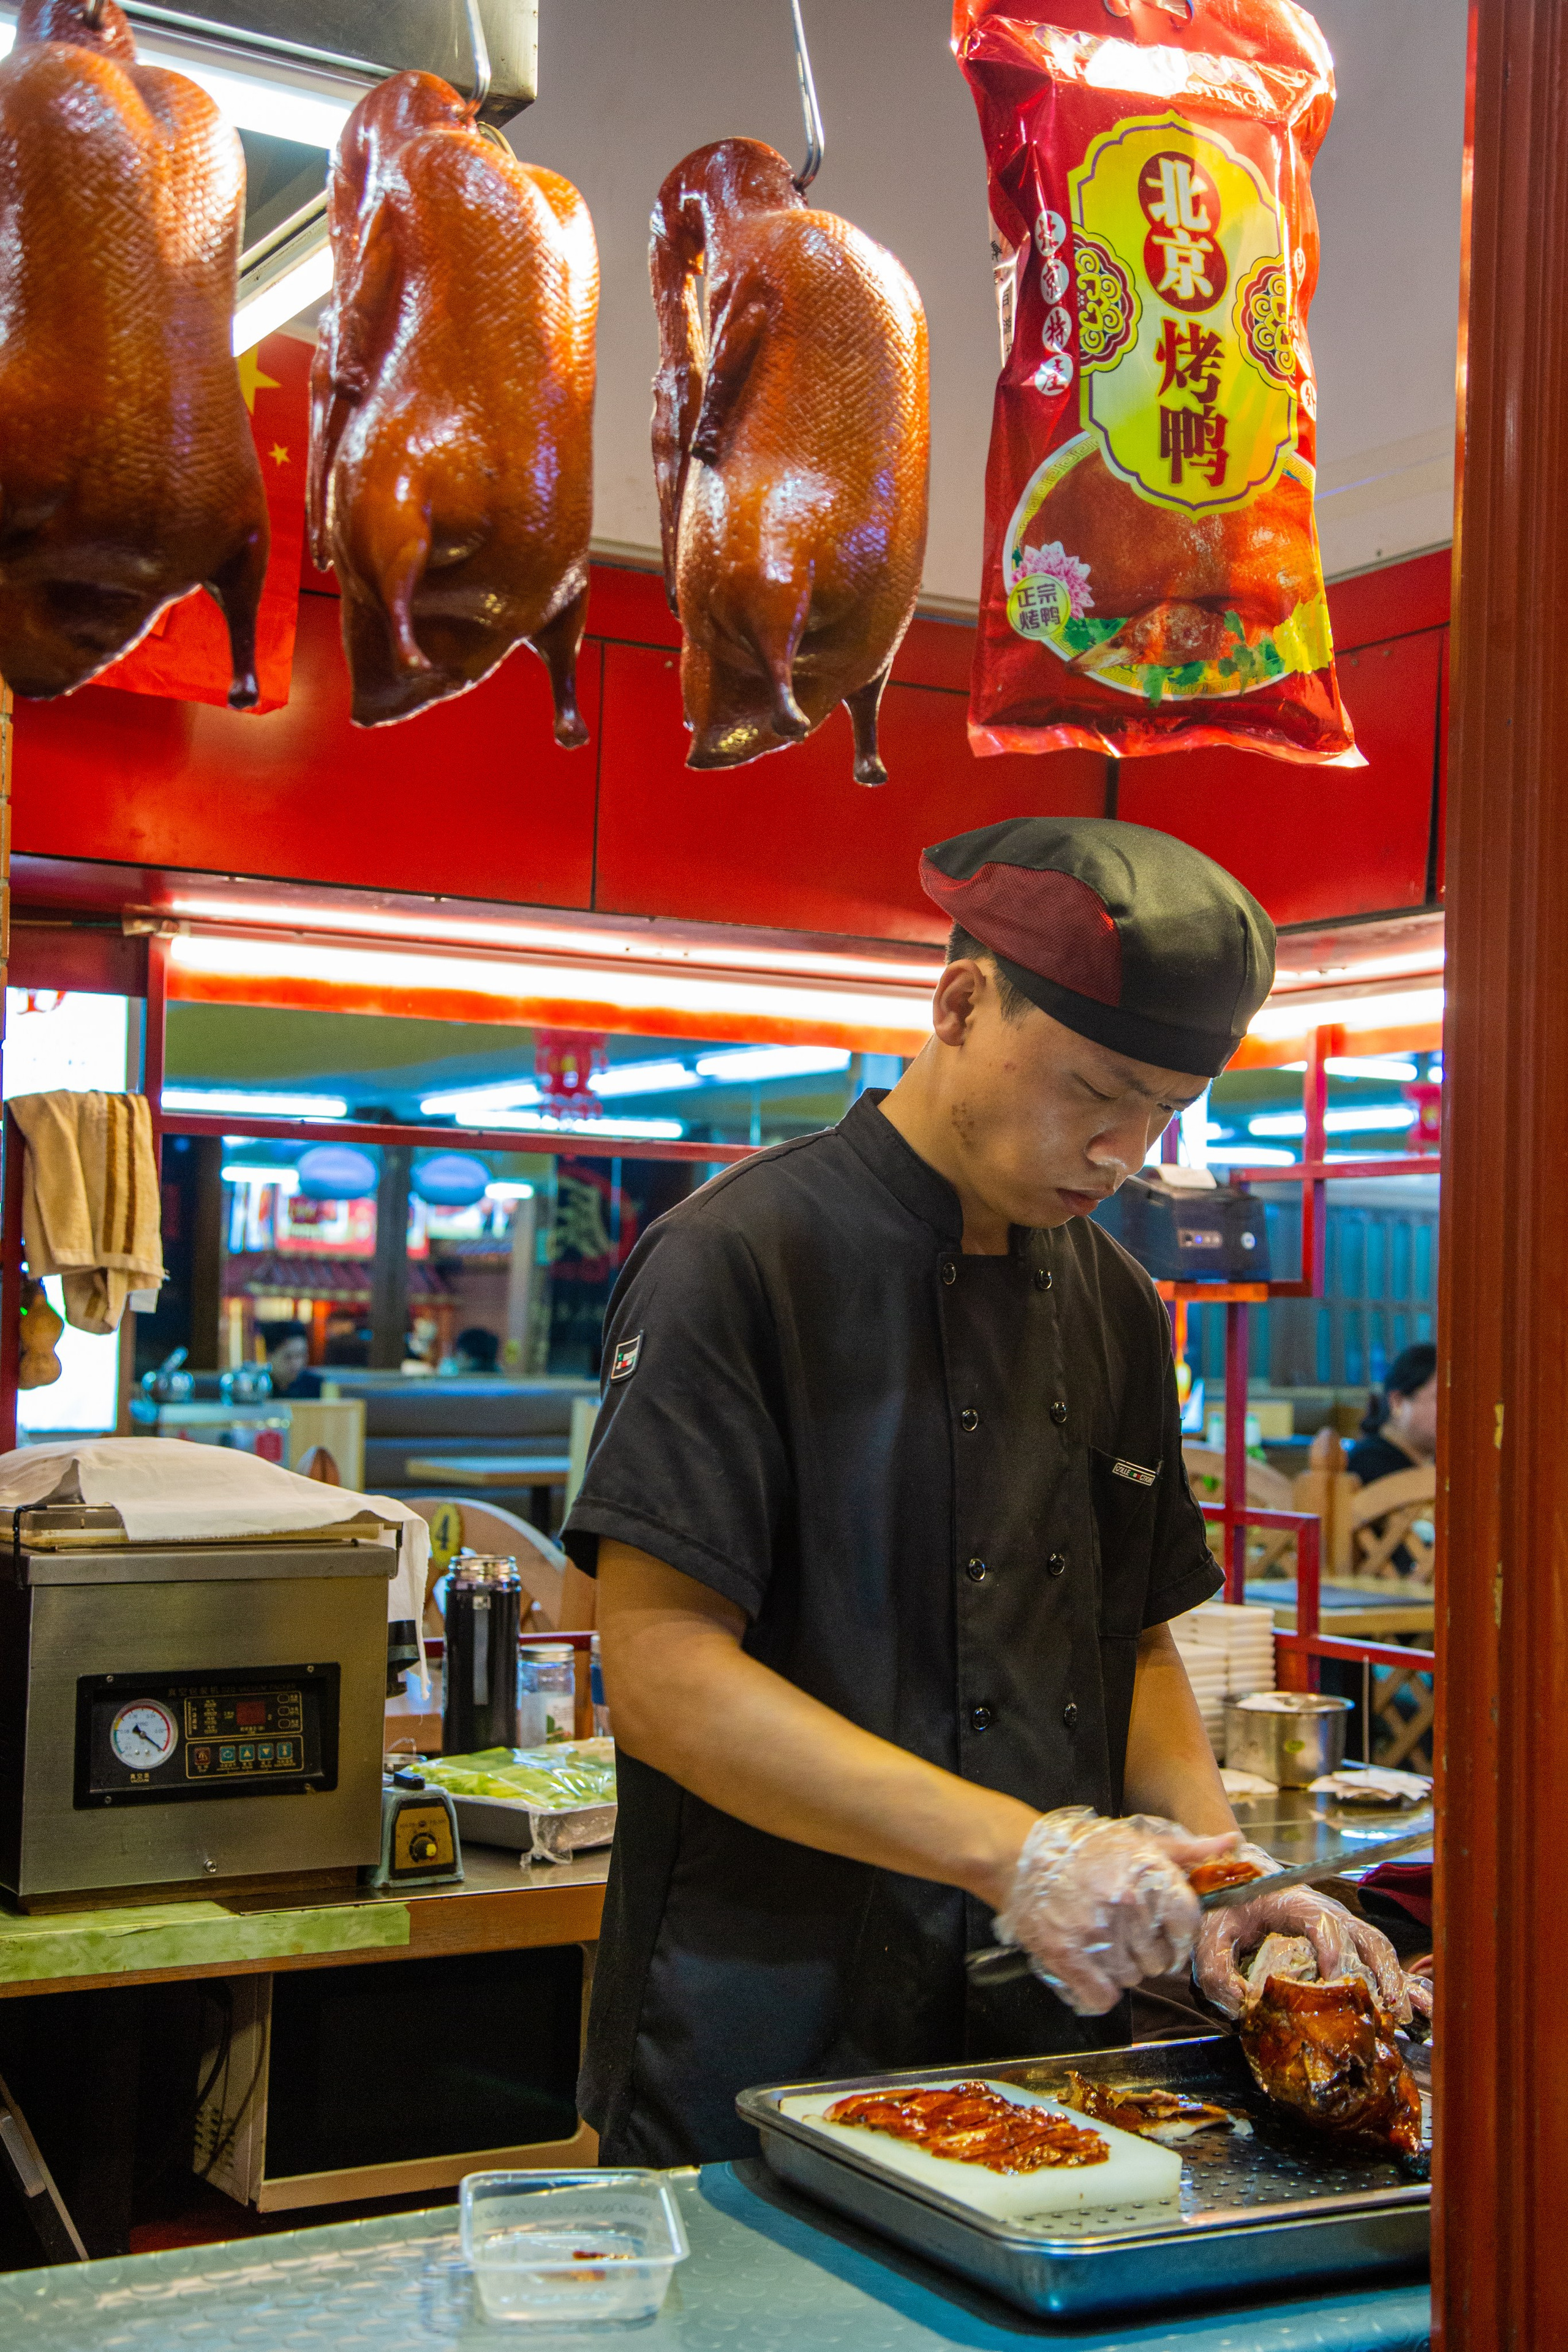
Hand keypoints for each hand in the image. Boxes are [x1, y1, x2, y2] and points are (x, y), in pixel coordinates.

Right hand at [992, 1807, 1240, 2015]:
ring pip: (1132, 1979)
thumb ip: (1186, 1850)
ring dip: (1120, 1969)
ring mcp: (1096, 1931)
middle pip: (1160, 1959)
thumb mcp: (1136, 1841)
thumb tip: (1231, 1843)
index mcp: (1148, 1874)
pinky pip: (1102, 1997)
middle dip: (1146, 1952)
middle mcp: (1127, 1903)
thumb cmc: (1082, 1849)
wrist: (1019, 1855)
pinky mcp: (1067, 1954)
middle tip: (1122, 1933)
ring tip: (1100, 1943)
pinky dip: (1097, 1991)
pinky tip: (1087, 1968)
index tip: (1163, 1933)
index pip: (1187, 1925)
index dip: (1178, 1935)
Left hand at [1192, 1852, 1407, 2021]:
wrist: (1236, 1876)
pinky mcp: (1342, 1939)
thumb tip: (1243, 2005)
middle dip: (1380, 1972)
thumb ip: (1217, 1968)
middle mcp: (1326, 1913)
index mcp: (1295, 1903)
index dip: (1332, 1949)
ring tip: (1399, 2014)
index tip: (1333, 1979)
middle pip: (1364, 1936)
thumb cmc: (1227, 1902)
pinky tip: (1401, 2007)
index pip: (1323, 1921)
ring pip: (1376, 1946)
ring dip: (1393, 1978)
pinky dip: (1392, 1978)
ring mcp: (1339, 1925)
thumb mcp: (1211, 1931)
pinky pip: (1374, 1956)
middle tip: (1386, 2007)